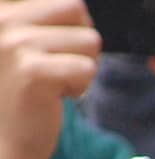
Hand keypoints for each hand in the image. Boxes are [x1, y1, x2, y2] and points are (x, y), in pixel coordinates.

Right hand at [0, 0, 98, 158]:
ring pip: (89, 40)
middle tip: (64, 66)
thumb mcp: (23, 45)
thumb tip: (81, 10)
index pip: (62, 1)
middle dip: (82, 40)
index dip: (71, 26)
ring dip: (83, 66)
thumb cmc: (16, 93)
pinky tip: (55, 97)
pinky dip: (81, 87)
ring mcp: (15, 43)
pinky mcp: (33, 72)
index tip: (54, 52)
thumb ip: (45, 23)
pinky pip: (86, 68)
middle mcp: (2, 19)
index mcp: (1, 10)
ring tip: (55, 83)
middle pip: (76, 8)